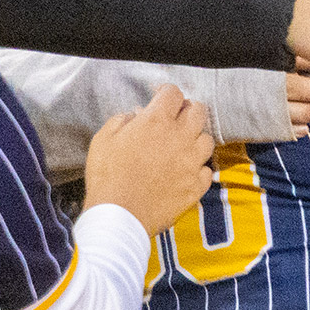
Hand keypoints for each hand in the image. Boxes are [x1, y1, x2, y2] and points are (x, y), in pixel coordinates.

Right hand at [83, 84, 216, 234]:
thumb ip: (122, 120)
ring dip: (196, 138)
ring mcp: (191, 163)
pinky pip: (207, 171)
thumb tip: (135, 116)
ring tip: (182, 145)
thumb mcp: (103, 139)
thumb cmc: (106, 177)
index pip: (173, 93)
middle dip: (188, 109)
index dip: (166, 93)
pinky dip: (198, 168)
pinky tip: (185, 171)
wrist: (118, 217)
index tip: (160, 98)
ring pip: (207, 140)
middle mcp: (180, 138)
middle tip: (176, 117)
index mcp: (156, 122)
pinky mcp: (195, 187)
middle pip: (198, 111)